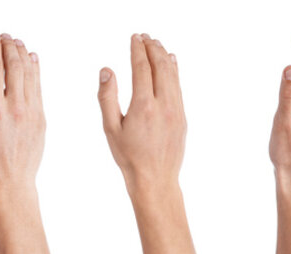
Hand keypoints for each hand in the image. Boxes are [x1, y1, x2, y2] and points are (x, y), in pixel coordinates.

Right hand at [0, 34, 43, 188]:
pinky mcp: (41, 117)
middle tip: (5, 37)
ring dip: (23, 55)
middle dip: (10, 47)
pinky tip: (32, 59)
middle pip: (14, 66)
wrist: (10, 179)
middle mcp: (14, 106)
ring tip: (18, 43)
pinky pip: (39, 87)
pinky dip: (36, 70)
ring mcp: (31, 111)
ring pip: (29, 74)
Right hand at [98, 34, 184, 186]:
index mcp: (143, 106)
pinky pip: (178, 87)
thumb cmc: (128, 156)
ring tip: (156, 44)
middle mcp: (163, 105)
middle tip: (144, 37)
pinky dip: (174, 71)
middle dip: (152, 48)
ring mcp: (176, 110)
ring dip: (164, 56)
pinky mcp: (183, 116)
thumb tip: (107, 70)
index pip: (142, 67)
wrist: (155, 179)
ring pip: (172, 74)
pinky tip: (171, 62)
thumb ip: (107, 97)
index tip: (134, 38)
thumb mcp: (110, 128)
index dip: (137, 49)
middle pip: (160, 66)